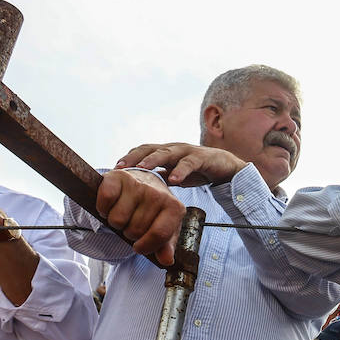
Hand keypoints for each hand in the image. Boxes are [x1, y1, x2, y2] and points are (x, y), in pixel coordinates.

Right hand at [96, 169, 184, 265]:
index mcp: (175, 207)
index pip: (159, 235)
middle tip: (132, 223)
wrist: (144, 180)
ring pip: (118, 219)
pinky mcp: (118, 176)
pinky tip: (111, 205)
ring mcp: (138, 184)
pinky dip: (103, 209)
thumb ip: (166, 246)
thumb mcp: (165, 228)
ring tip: (123, 214)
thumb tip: (166, 261)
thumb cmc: (154, 209)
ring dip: (116, 222)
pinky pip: (105, 201)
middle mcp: (158, 193)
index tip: (139, 246)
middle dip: (130, 233)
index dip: (145, 247)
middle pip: (135, 230)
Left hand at [117, 143, 245, 186]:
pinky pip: (189, 163)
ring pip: (166, 153)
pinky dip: (180, 171)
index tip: (114, 169)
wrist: (225, 167)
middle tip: (121, 168)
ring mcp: (186, 152)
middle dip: (134, 157)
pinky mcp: (201, 158)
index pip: (142, 151)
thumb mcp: (174, 175)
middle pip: (149, 149)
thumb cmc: (197, 171)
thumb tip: (139, 190)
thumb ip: (159, 179)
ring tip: (142, 169)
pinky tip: (173, 180)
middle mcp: (173, 149)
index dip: (128, 158)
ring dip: (152, 160)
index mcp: (164, 152)